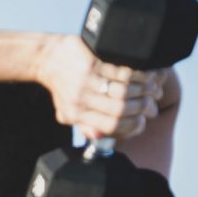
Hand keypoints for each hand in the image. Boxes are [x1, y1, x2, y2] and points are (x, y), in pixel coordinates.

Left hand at [39, 33, 162, 141]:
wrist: (46, 59)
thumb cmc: (61, 86)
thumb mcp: (67, 111)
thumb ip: (84, 124)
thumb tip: (100, 137)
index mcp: (76, 114)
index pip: (111, 126)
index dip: (132, 125)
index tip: (143, 120)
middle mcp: (81, 100)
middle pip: (121, 109)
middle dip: (141, 106)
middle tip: (150, 101)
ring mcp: (86, 82)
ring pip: (124, 90)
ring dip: (143, 89)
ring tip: (151, 87)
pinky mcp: (92, 64)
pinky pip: (122, 71)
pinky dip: (138, 74)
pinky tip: (146, 74)